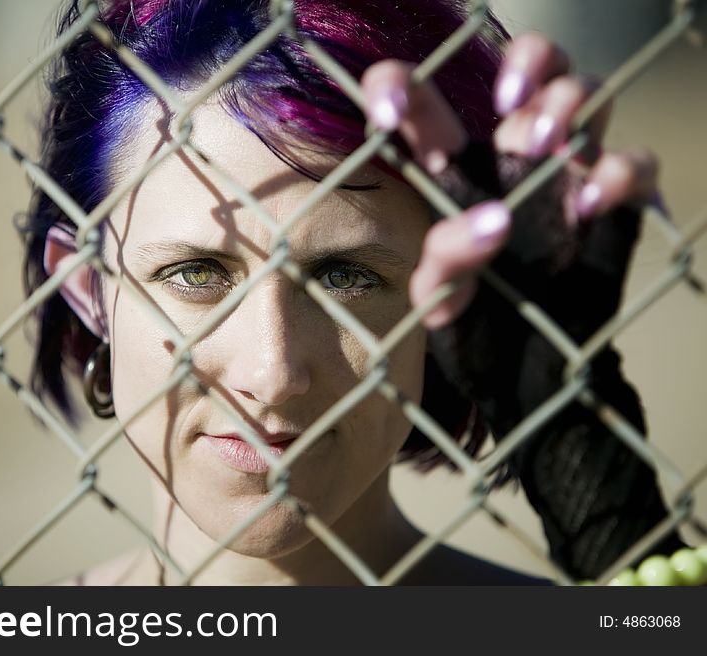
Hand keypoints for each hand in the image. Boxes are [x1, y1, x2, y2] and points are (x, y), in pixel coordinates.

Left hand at [361, 33, 681, 579]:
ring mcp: (566, 178)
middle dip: (528, 59)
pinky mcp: (612, 207)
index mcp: (450, 176)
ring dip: (571, 102)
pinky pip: (633, 163)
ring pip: (586, 94)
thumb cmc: (476, 335)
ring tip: (550, 146)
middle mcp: (509, 163)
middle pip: (530, 67)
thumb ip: (446, 261)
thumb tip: (492, 222)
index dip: (400, 86)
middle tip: (508, 107)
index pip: (423, 106)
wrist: (534, 383)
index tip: (386, 113)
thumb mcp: (442, 303)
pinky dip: (620, 172)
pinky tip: (590, 207)